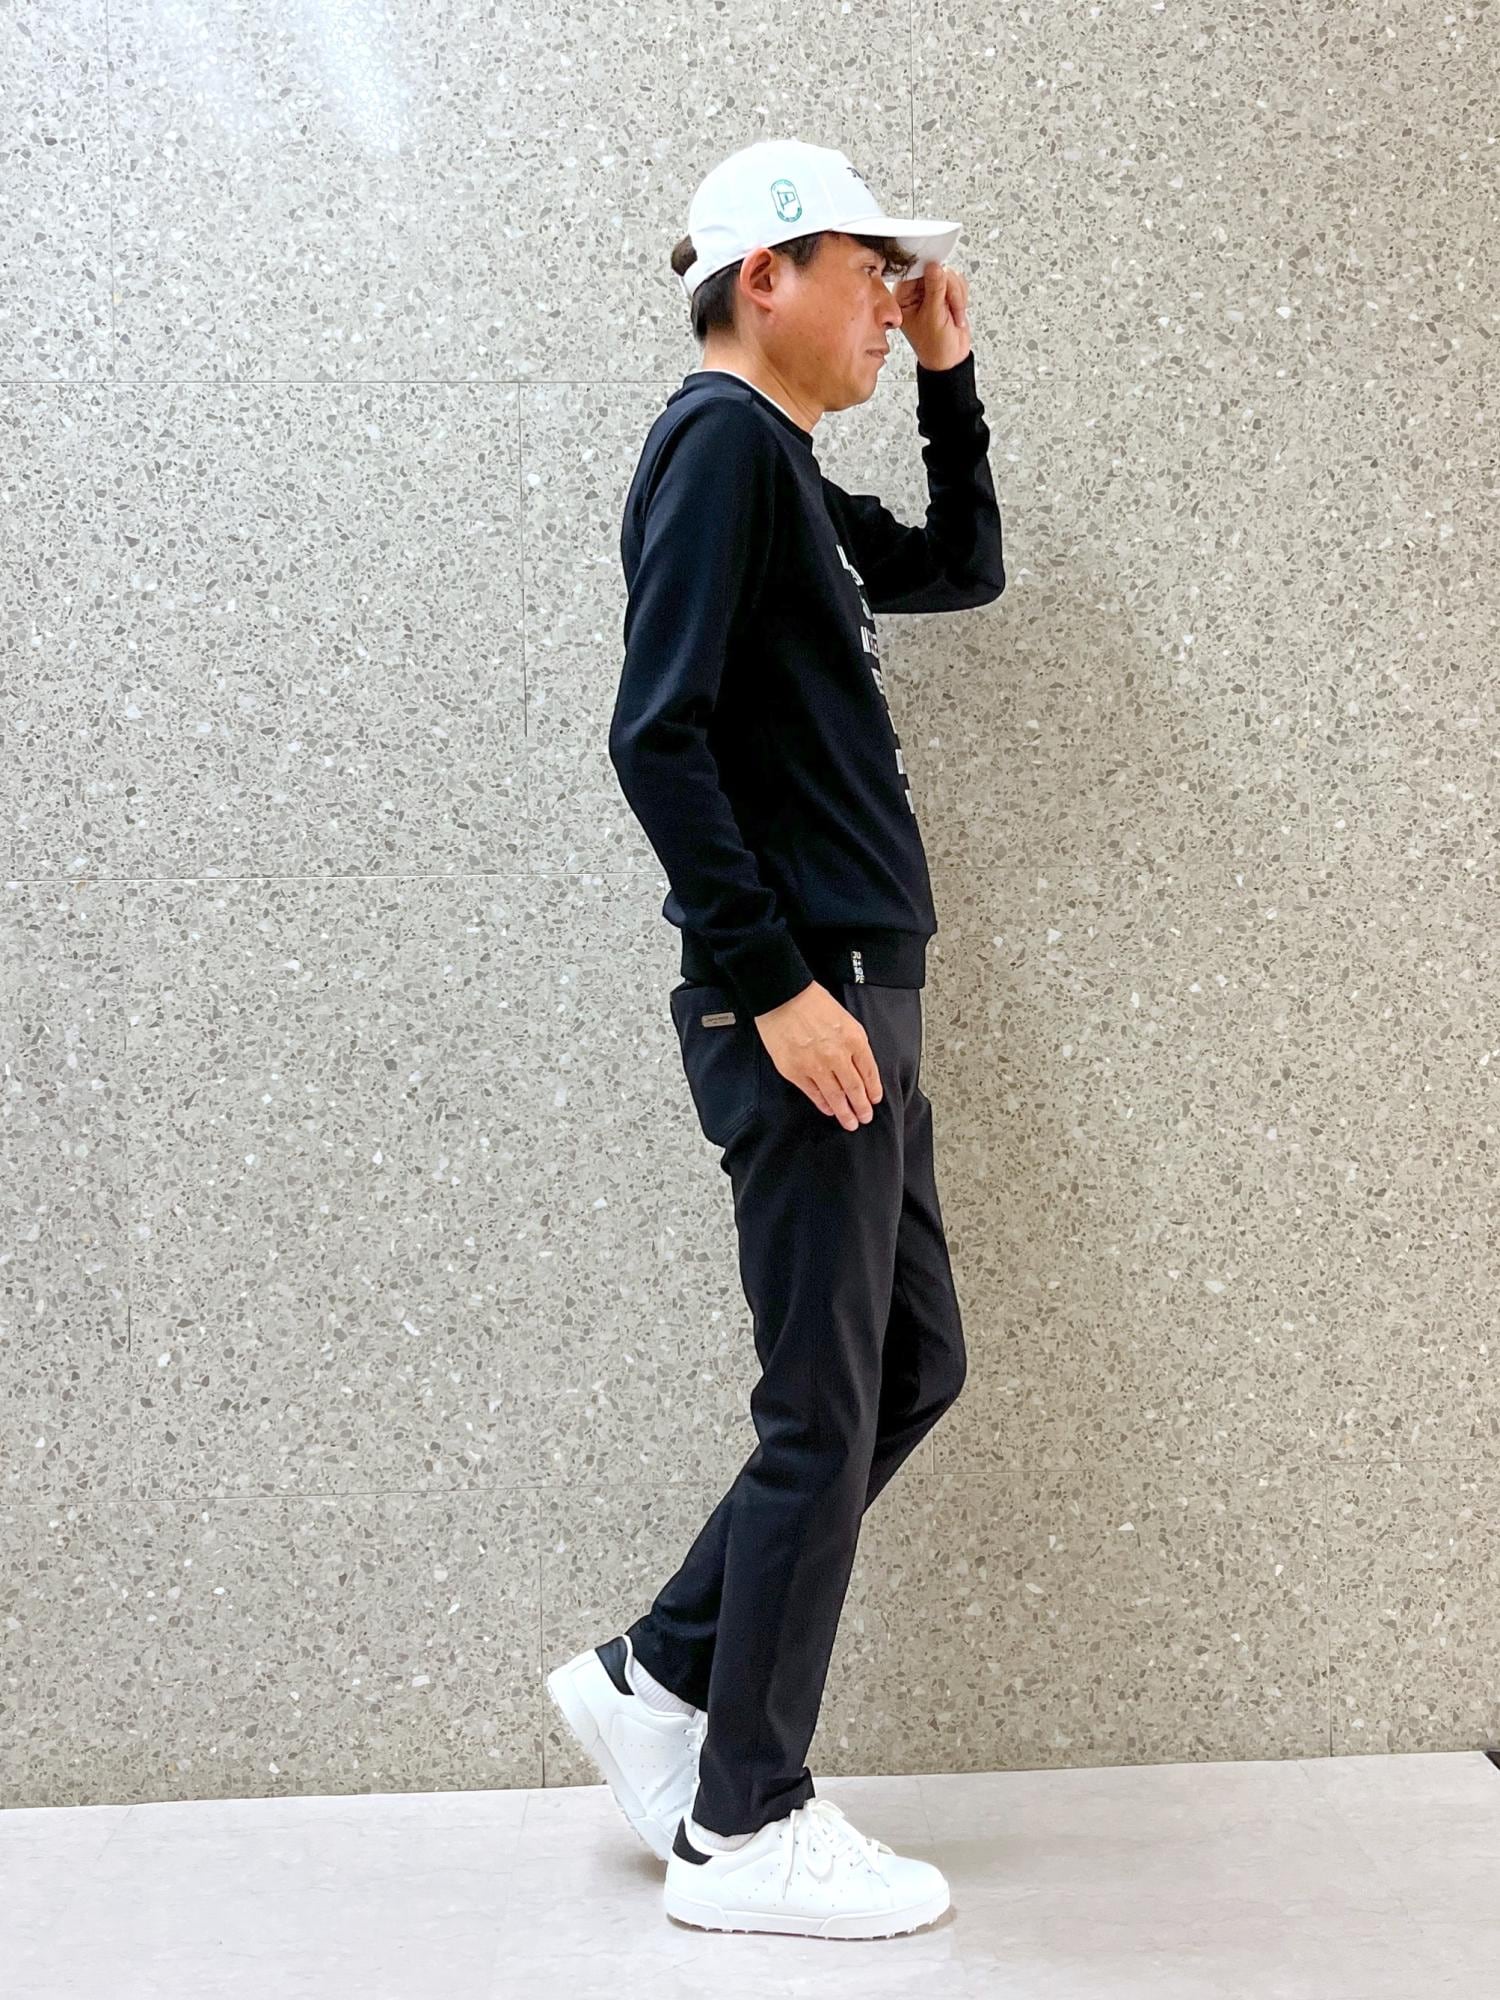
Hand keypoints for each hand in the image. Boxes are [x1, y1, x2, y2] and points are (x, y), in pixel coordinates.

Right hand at [754, 981, 882, 1130]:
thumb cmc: (813, 1003)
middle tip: (865, 1118)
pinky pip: (814, 1093)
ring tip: (850, 1122)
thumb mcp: (845, 1019)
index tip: (874, 1100)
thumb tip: (859, 1067)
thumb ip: (854, 1043)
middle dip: (862, 1107)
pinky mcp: (795, 1072)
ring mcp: (816, 1066)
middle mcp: (837, 1055)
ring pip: (836, 1096)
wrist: (783, 997)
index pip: (869, 1073)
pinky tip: (829, 1109)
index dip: (873, 1090)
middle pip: (855, 1089)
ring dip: (845, 1112)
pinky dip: (823, 1104)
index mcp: (854, 1040)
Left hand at [893, 261, 970, 370]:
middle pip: (934, 270)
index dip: (927, 270)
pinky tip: (956, 312)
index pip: (913, 271)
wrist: (951, 358)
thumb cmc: (935, 346)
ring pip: (948, 275)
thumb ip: (935, 289)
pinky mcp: (947, 294)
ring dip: (956, 295)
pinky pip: (958, 282)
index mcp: (903, 298)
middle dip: (947, 288)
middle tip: (947, 305)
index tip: (938, 273)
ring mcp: (932, 292)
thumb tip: (934, 266)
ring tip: (953, 314)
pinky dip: (961, 296)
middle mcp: (916, 293)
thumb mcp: (933, 316)